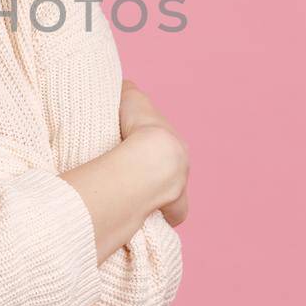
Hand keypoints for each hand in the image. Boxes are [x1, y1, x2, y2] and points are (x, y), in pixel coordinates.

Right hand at [119, 78, 189, 227]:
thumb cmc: (140, 126)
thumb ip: (126, 92)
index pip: (165, 147)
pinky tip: (144, 219)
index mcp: (175, 143)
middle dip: (156, 176)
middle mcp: (183, 166)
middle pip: (171, 173)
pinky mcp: (175, 208)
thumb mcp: (131, 98)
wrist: (152, 156)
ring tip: (137, 200)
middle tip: (132, 177)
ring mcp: (181, 189)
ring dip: (159, 198)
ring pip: (174, 197)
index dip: (148, 150)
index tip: (133, 153)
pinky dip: (160, 217)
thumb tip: (122, 87)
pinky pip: (170, 216)